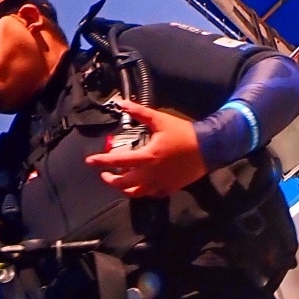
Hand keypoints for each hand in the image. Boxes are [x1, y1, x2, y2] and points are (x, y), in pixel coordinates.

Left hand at [84, 100, 207, 197]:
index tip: (89, 161)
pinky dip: (140, 191)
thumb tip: (121, 103)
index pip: (118, 161)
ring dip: (123, 188)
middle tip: (104, 173)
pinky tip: (138, 185)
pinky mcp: (168, 189)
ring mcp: (159, 184)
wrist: (209, 148)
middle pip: (123, 183)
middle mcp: (151, 174)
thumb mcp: (160, 119)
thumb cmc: (183, 133)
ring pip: (135, 193)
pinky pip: (149, 195)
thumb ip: (139, 112)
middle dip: (110, 179)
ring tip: (119, 180)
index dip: (101, 161)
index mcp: (147, 156)